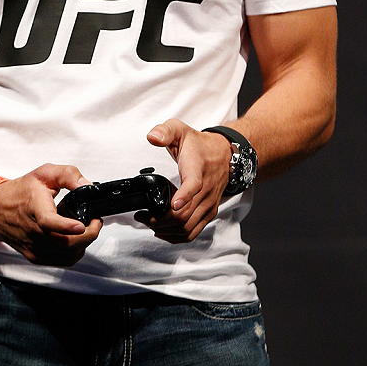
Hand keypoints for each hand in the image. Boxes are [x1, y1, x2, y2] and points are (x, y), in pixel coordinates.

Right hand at [0, 163, 101, 265]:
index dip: (67, 226)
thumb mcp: (44, 173)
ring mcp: (34, 247)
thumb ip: (68, 175)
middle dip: (89, 234)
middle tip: (95, 222)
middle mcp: (33, 232)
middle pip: (66, 244)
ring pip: (68, 255)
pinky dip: (74, 251)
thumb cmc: (20, 192)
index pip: (49, 222)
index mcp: (35, 209)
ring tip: (85, 229)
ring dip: (83, 243)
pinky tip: (73, 238)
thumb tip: (86, 185)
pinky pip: (62, 260)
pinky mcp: (35, 257)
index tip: (81, 224)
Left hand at [135, 119, 231, 242]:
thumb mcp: (180, 129)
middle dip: (160, 219)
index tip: (172, 204)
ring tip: (149, 223)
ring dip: (166, 229)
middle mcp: (205, 190)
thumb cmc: (199, 146)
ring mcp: (208, 204)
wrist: (224, 154)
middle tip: (142, 216)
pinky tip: (163, 231)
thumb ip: (165, 131)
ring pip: (188, 226)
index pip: (194, 185)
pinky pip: (194, 231)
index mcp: (198, 169)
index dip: (183, 196)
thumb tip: (153, 137)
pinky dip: (177, 236)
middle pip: (185, 214)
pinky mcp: (208, 213)